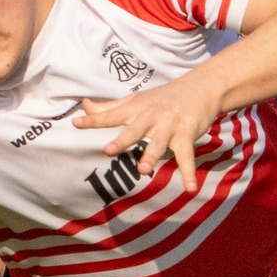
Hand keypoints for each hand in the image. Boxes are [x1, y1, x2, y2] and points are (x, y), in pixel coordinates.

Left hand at [73, 73, 224, 194]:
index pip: (111, 114)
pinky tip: (190, 188)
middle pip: (135, 129)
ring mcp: (170, 126)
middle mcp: (151, 116)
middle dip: (123, 140)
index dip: (94, 119)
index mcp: (136, 108)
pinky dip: (189, 172)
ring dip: (152, 156)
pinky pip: (187, 156)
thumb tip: (84, 106)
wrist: (200, 87)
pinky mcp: (187, 134)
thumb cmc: (163, 97)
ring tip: (143, 170)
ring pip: (159, 143)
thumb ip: (109, 107)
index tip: (76, 123)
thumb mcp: (135, 100)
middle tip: (109, 150)